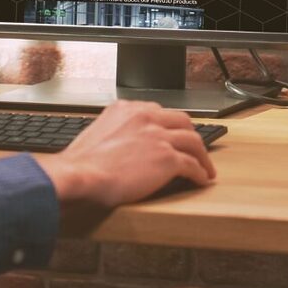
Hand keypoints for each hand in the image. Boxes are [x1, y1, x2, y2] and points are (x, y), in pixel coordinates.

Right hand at [34, 101, 216, 208]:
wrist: (82, 173)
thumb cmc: (83, 160)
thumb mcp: (97, 130)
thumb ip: (115, 128)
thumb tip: (122, 140)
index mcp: (126, 108)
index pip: (158, 111)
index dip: (169, 125)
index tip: (172, 134)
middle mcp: (145, 117)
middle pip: (181, 121)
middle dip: (191, 135)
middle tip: (195, 148)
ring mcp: (158, 136)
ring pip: (193, 141)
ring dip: (202, 156)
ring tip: (205, 167)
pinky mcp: (167, 158)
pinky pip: (192, 165)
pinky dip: (200, 173)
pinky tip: (200, 179)